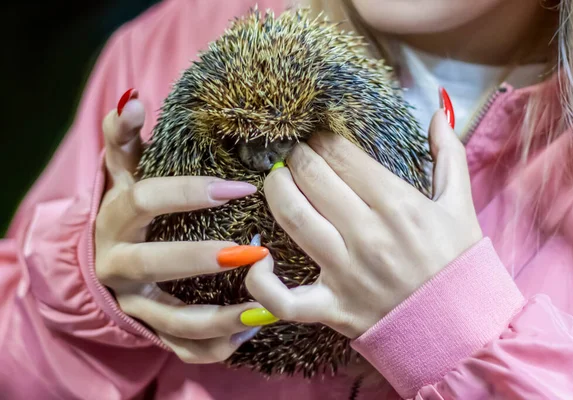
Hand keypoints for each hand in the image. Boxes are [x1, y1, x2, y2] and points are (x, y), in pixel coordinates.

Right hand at [95, 89, 268, 362]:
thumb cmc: (130, 210)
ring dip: (217, 316)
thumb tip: (133, 98)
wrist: (107, 262)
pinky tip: (251, 331)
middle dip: (199, 258)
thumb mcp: (125, 173)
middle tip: (254, 252)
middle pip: (152, 264)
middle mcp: (119, 265)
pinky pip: (181, 349)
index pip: (145, 200)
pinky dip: (215, 346)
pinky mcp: (153, 331)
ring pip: (170, 319)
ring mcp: (136, 303)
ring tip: (263, 308)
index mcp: (115, 219)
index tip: (241, 188)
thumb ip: (126, 138)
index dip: (188, 193)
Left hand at [246, 99, 481, 338]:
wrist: (464, 331)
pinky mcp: (332, 308)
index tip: (318, 136)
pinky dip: (262, 281)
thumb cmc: (459, 265)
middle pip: (312, 177)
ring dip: (275, 190)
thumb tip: (438, 111)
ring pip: (292, 219)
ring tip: (276, 180)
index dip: (322, 138)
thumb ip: (449, 154)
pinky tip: (258, 257)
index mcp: (399, 204)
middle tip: (296, 153)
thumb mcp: (461, 206)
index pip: (342, 155)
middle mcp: (368, 235)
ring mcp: (346, 273)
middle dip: (297, 156)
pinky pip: (284, 299)